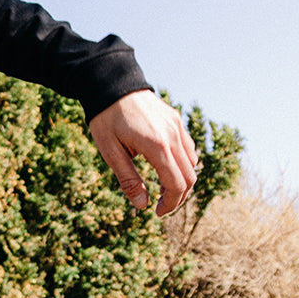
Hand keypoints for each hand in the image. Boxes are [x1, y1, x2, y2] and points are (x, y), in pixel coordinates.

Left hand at [88, 89, 197, 216]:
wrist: (111, 85)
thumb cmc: (106, 120)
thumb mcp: (111, 153)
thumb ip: (128, 180)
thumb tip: (142, 206)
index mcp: (157, 146)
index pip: (176, 184)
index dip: (170, 204)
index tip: (157, 212)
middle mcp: (173, 135)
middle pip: (190, 176)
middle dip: (178, 196)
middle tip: (160, 206)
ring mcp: (177, 126)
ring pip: (192, 162)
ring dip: (181, 180)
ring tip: (162, 189)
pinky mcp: (175, 120)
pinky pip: (188, 147)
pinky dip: (182, 163)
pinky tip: (165, 168)